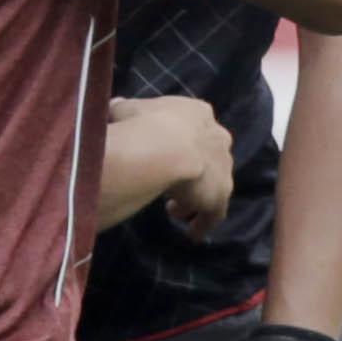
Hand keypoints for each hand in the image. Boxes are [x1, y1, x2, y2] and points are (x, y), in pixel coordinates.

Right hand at [106, 97, 234, 237]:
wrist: (164, 148)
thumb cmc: (143, 124)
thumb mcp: (126, 109)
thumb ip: (124, 109)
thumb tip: (117, 106)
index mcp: (198, 114)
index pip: (194, 127)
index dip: (179, 141)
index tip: (164, 154)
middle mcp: (218, 138)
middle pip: (209, 155)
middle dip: (192, 170)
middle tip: (171, 182)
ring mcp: (224, 169)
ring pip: (212, 185)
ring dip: (195, 198)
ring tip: (175, 209)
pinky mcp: (220, 195)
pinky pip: (213, 213)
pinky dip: (202, 223)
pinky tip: (192, 234)